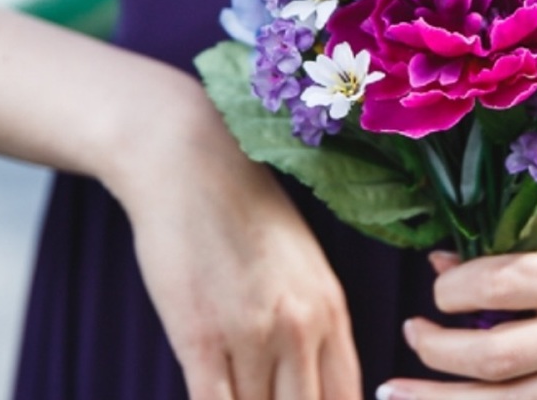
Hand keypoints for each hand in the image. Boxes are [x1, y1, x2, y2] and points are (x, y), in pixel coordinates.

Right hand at [108, 85, 362, 399]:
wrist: (190, 161)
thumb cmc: (244, 204)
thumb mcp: (299, 259)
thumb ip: (311, 317)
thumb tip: (309, 372)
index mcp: (330, 306)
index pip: (346, 397)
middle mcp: (301, 326)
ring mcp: (251, 335)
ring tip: (240, 396)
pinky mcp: (199, 339)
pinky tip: (214, 397)